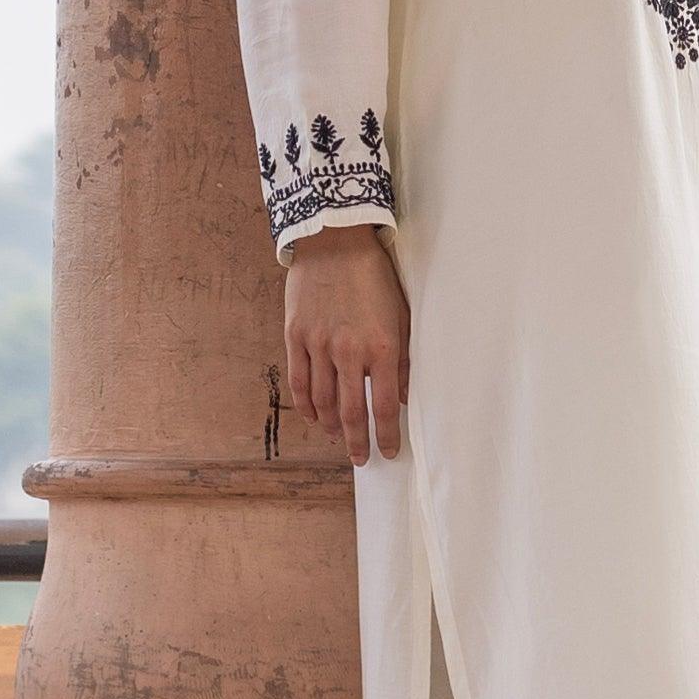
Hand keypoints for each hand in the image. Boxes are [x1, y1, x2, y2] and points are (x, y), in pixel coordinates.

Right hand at [282, 226, 410, 457]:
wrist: (335, 240)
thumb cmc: (374, 277)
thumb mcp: (401, 315)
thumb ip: (402, 359)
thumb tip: (402, 397)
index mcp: (381, 346)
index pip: (383, 405)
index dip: (386, 435)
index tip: (389, 451)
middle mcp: (348, 350)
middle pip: (350, 411)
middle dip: (358, 440)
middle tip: (361, 458)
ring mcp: (318, 344)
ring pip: (322, 401)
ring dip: (332, 426)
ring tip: (340, 437)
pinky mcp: (296, 336)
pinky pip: (299, 382)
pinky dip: (306, 406)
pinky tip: (315, 418)